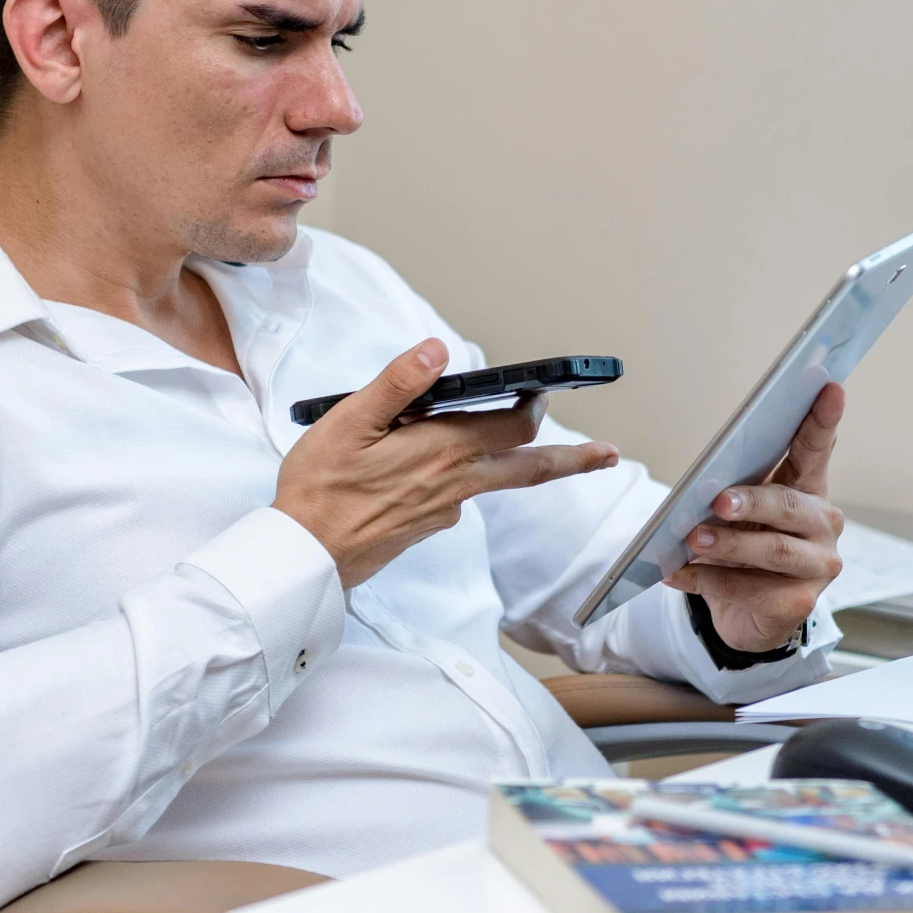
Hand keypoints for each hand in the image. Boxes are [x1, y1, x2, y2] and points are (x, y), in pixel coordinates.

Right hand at [276, 339, 620, 587]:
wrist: (305, 560)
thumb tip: (437, 352)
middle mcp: (456, 484)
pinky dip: (458, 475)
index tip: (550, 387)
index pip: (514, 426)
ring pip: (496, 481)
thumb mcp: (348, 423)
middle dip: (572, 459)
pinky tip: (424, 464)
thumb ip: (397, 384)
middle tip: (607, 455)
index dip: (535, 403)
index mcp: (443, 451)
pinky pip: (458, 495)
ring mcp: (445, 510)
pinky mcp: (428, 527)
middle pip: (530, 468)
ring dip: (515, 462)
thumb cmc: (319, 490)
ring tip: (512, 438)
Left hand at [664, 383, 844, 651]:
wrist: (747, 614)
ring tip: (692, 539)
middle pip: (790, 505)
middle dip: (752, 501)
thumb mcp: (738, 514)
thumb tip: (704, 486)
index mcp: (808, 488)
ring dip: (728, 544)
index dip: (822, 419)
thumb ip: (732, 490)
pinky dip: (709, 580)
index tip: (829, 386)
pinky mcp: (801, 603)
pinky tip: (677, 572)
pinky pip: (752, 589)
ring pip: (774, 550)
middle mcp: (823, 522)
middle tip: (718, 500)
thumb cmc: (743, 549)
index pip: (816, 448)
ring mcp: (818, 565)